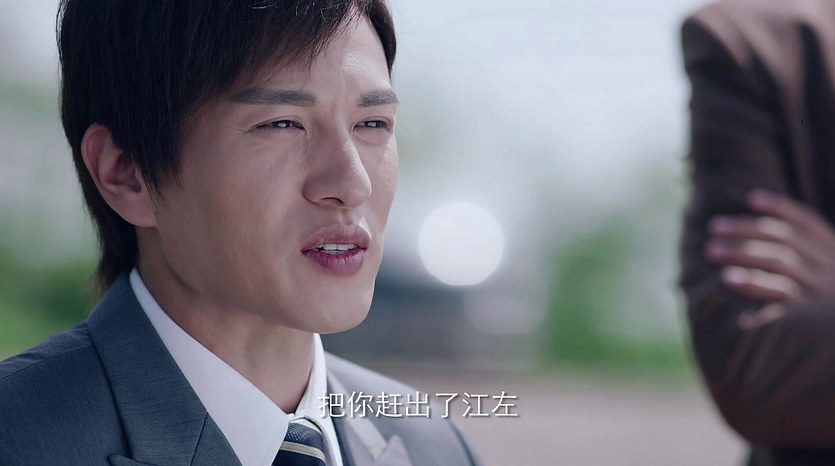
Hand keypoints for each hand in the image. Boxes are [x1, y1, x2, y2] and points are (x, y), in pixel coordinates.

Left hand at [705, 190, 834, 303]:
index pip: (809, 223)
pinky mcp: (807, 318)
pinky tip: (728, 278)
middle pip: (785, 239)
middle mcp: (830, 270)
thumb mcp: (829, 275)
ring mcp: (820, 294)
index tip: (751, 197)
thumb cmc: (828, 310)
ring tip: (711, 249)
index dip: (781, 208)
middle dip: (747, 229)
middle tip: (715, 227)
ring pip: (779, 261)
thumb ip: (806, 255)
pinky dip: (753, 283)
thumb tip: (761, 227)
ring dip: (742, 251)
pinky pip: (778, 295)